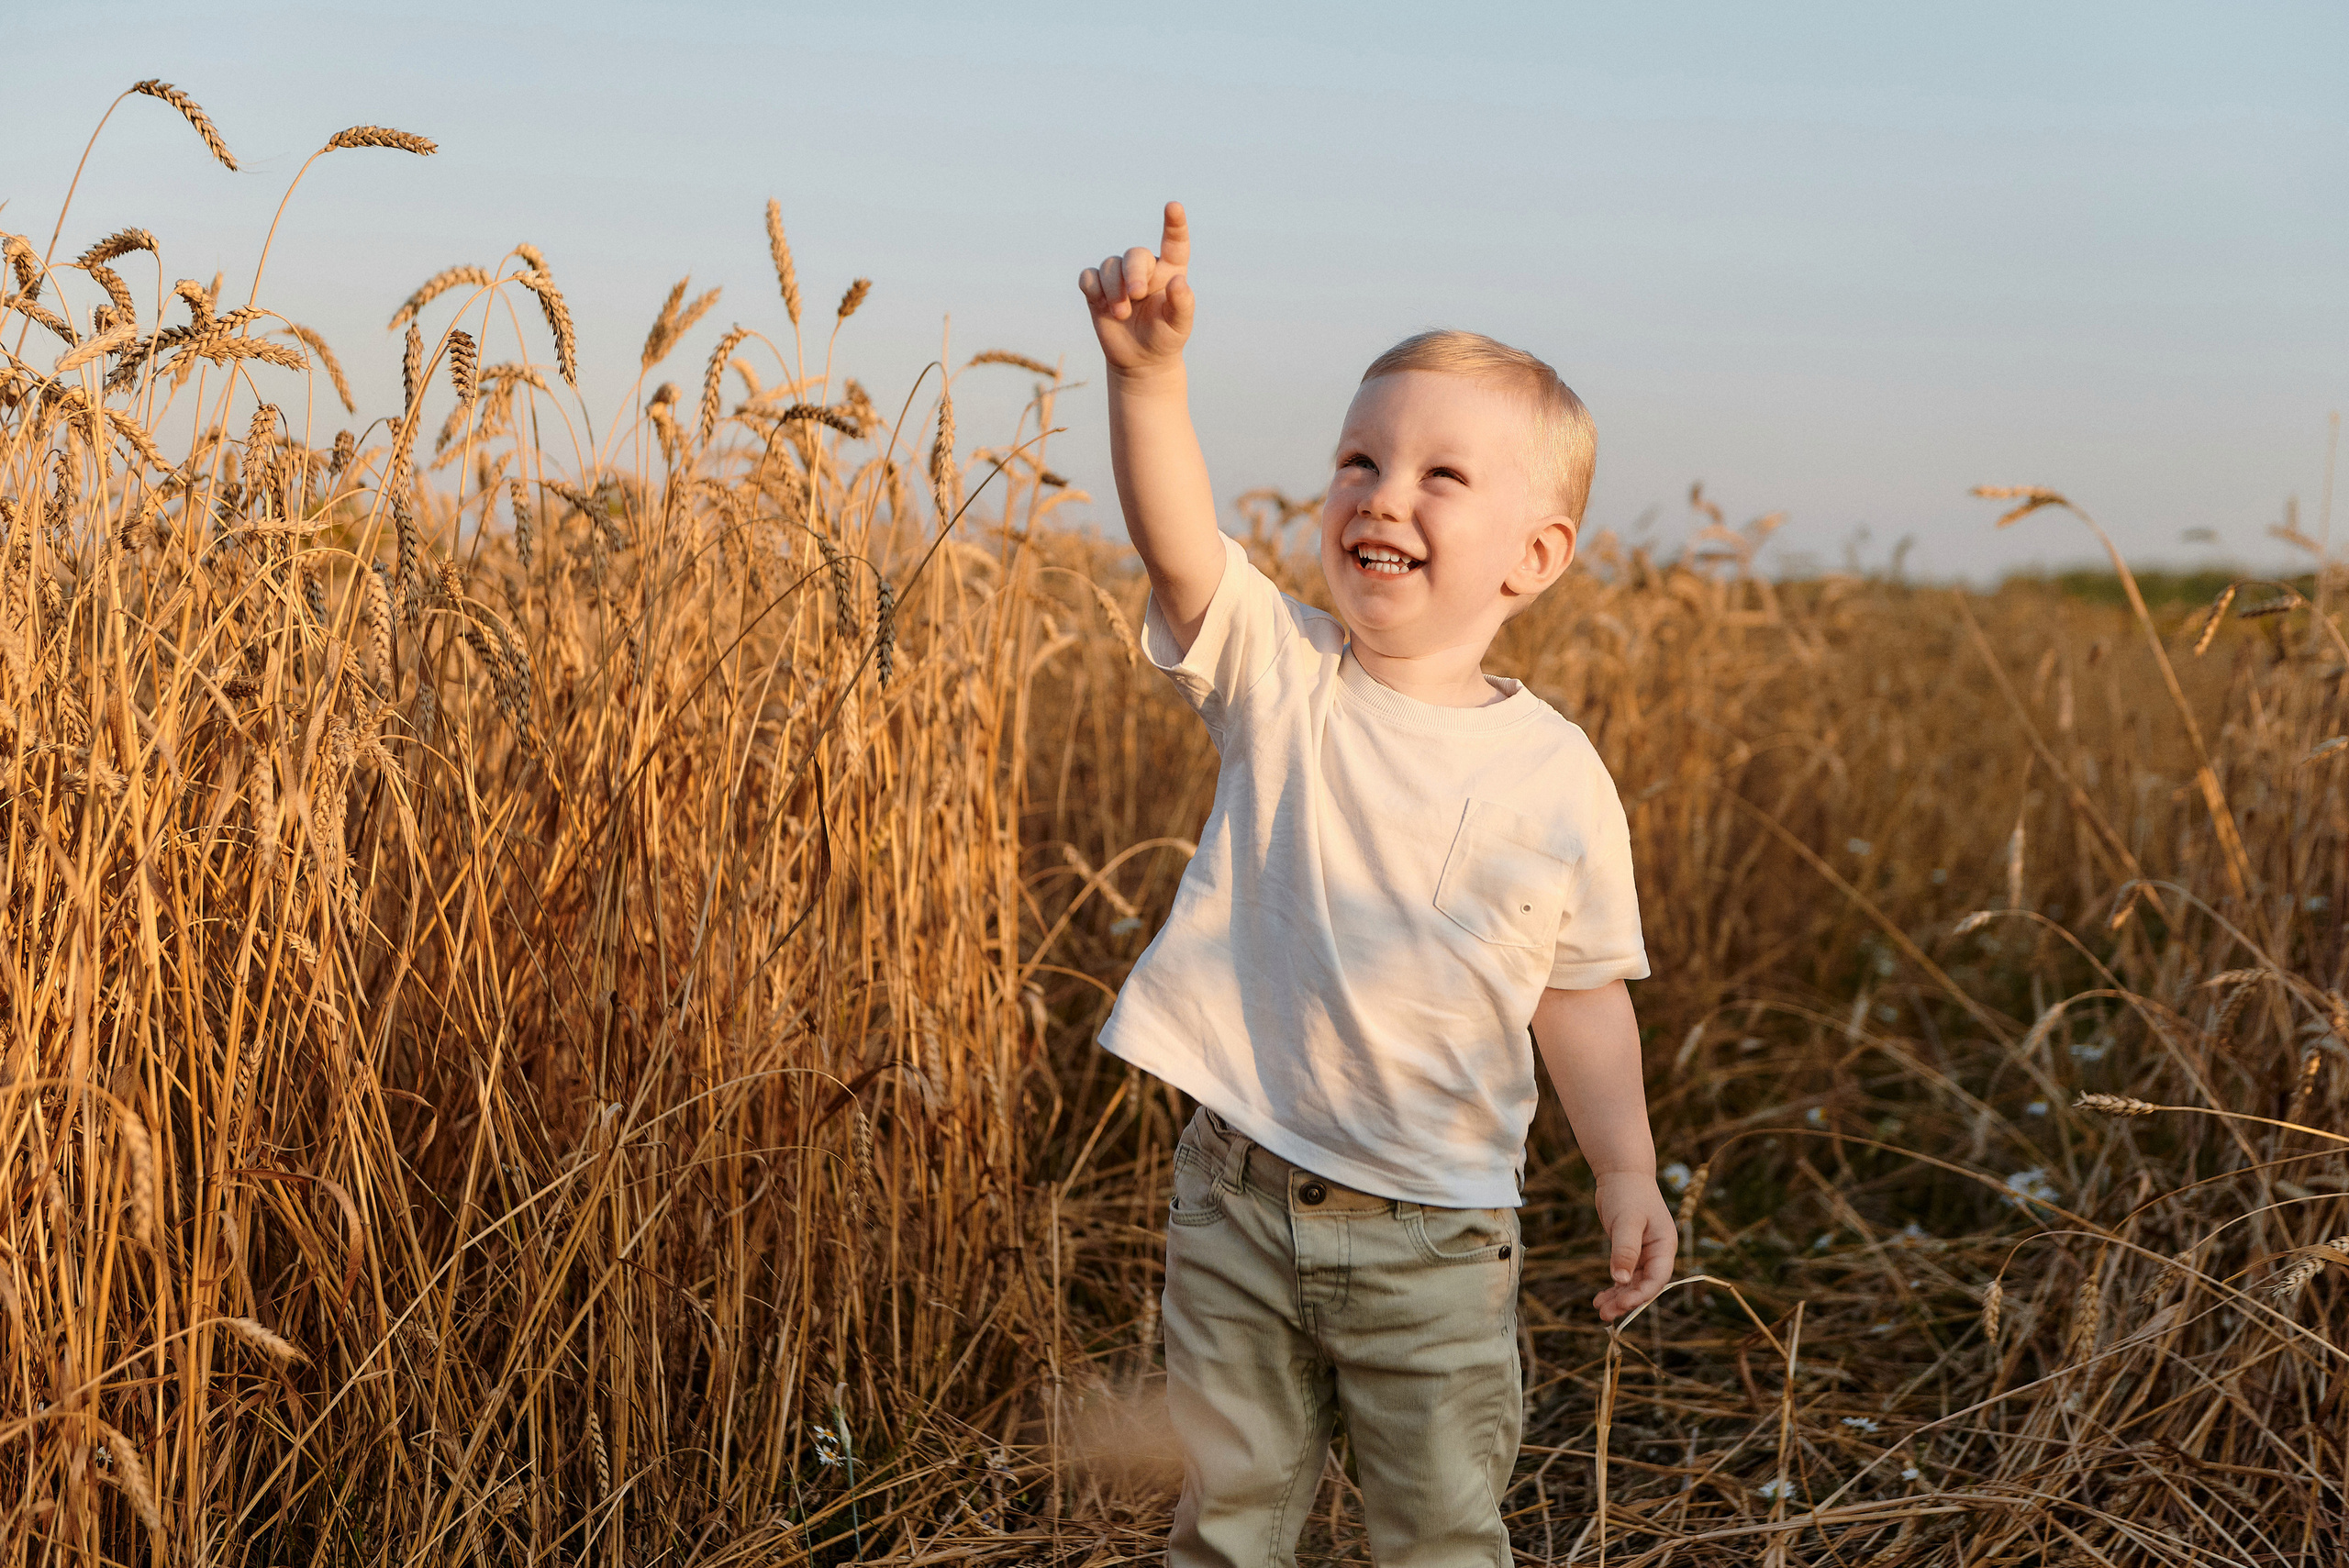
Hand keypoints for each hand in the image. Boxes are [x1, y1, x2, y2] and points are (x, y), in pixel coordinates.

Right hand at [1078, 201, 1193, 375]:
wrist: (1140, 359)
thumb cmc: (1165, 337)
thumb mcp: (1179, 325)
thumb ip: (1183, 303)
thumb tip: (1179, 281)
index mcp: (1170, 271)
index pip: (1174, 242)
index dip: (1174, 223)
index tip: (1174, 207)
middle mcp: (1144, 268)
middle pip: (1134, 255)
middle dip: (1133, 273)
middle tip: (1136, 295)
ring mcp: (1119, 277)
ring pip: (1109, 266)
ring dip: (1113, 289)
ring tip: (1122, 314)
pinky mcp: (1097, 289)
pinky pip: (1088, 276)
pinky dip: (1093, 288)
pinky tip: (1101, 305)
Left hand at [1591, 1171, 1675, 1321]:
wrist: (1621, 1173)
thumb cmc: (1628, 1193)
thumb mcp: (1626, 1221)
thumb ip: (1625, 1250)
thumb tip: (1622, 1281)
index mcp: (1665, 1246)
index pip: (1657, 1279)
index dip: (1640, 1295)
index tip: (1621, 1305)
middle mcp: (1657, 1253)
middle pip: (1645, 1285)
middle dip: (1626, 1301)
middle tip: (1604, 1314)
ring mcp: (1644, 1253)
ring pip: (1633, 1283)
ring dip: (1618, 1297)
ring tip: (1599, 1309)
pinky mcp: (1630, 1251)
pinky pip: (1625, 1275)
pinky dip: (1614, 1286)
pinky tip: (1601, 1297)